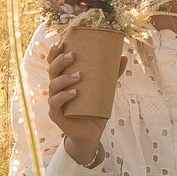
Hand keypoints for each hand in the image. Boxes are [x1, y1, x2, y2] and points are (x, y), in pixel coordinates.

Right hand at [44, 40, 118, 164]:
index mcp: (63, 79)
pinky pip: (55, 103)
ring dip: (65, 79)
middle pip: (52, 70)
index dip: (55, 52)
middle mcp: (56, 89)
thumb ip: (112, 74)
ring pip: (53, 86)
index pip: (54, 62)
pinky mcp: (56, 115)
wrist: (90, 134)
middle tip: (73, 55)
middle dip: (60, 61)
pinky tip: (74, 93)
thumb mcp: (104, 90)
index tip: (62, 42)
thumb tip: (124, 56)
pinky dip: (64, 97)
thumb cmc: (94, 109)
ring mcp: (54, 102)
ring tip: (79, 76)